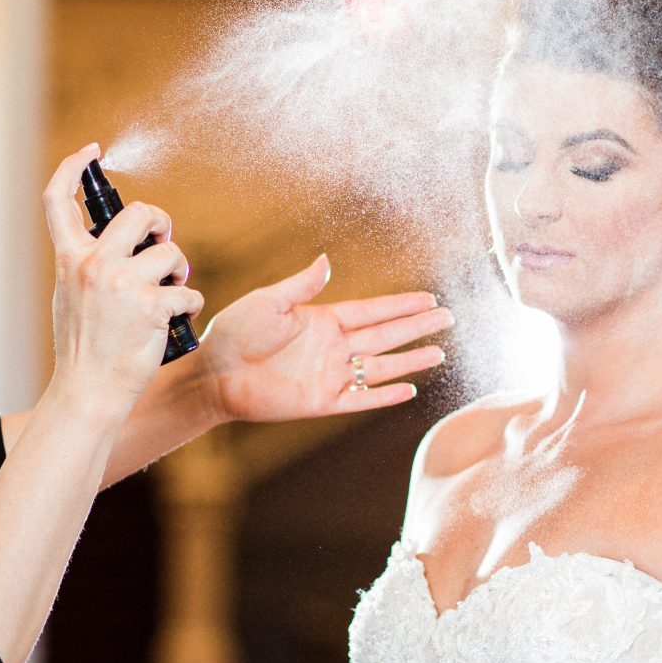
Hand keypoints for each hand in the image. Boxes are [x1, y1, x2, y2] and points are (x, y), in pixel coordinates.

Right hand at [42, 143, 203, 415]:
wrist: (89, 391)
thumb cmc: (84, 348)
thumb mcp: (71, 296)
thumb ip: (87, 264)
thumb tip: (115, 240)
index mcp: (68, 259)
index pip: (58, 200)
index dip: (73, 167)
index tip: (92, 151)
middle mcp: (93, 265)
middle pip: (138, 213)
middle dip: (160, 223)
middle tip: (164, 243)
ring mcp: (122, 285)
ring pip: (169, 253)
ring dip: (179, 270)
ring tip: (174, 290)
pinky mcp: (151, 307)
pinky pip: (187, 292)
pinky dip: (190, 304)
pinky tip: (180, 318)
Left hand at [195, 254, 451, 423]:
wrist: (214, 374)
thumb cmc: (235, 333)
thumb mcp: (270, 301)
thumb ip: (302, 285)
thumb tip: (327, 261)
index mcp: (323, 319)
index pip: (373, 311)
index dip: (401, 305)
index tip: (429, 299)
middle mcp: (332, 347)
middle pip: (385, 336)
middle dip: (416, 327)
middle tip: (447, 319)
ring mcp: (329, 375)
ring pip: (380, 367)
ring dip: (410, 360)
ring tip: (439, 353)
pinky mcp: (321, 401)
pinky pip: (360, 398)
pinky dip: (383, 396)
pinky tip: (408, 390)